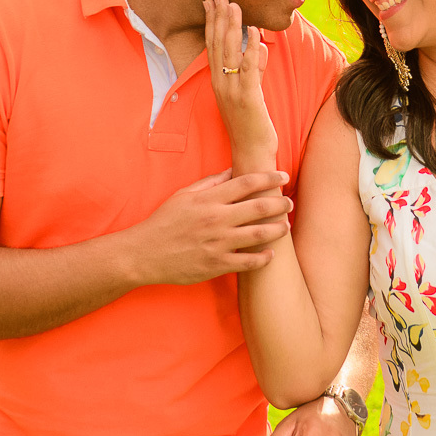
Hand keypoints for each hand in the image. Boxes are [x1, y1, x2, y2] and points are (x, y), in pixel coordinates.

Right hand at [130, 169, 292, 285]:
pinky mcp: (216, 265)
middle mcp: (216, 220)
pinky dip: (263, 259)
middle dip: (280, 204)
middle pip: (259, 208)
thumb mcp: (184, 195)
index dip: (269, 178)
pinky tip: (271, 254)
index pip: (247, 183)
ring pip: (258, 235)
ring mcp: (218, 243)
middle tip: (290, 203)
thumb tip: (233, 170)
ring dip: (278, 230)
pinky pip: (247, 263)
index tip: (283, 176)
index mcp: (209, 199)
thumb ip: (210, 182)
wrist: (144, 253)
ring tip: (286, 226)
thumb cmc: (164, 221)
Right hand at [204, 0, 278, 160]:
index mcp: (219, 81)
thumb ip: (254, 69)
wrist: (252, 152)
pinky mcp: (248, 97)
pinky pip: (248, 68)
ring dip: (232, 27)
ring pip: (230, 52)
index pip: (213, 46)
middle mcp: (221, 83)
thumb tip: (258, 48)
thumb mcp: (252, 92)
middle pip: (217, 45)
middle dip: (218, 18)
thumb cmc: (251, 124)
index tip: (212, 2)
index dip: (212, 23)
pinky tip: (254, 31)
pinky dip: (250, 48)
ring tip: (234, 5)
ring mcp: (232, 90)